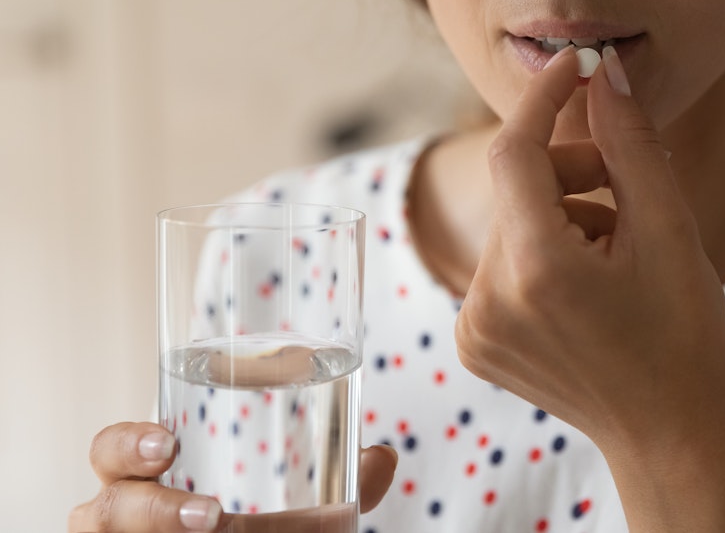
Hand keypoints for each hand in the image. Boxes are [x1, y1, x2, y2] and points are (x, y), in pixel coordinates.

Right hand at [69, 421, 396, 532]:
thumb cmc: (261, 524)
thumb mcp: (301, 506)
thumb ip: (343, 482)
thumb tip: (383, 456)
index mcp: (153, 475)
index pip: (113, 450)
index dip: (127, 444)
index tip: (169, 442)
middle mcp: (124, 514)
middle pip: (99, 507)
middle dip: (143, 507)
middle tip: (210, 514)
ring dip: (154, 532)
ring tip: (214, 529)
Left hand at [455, 47, 724, 529]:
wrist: (668, 435)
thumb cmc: (683, 336)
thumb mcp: (670, 232)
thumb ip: (629, 144)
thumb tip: (604, 75)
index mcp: (537, 270)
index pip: (514, 150)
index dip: (544, 99)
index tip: (577, 69)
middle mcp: (488, 299)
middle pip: (515, 188)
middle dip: (571, 174)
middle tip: (628, 192)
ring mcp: (473, 326)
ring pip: (510, 225)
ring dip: (560, 217)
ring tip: (615, 255)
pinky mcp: (472, 342)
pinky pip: (500, 265)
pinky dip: (541, 255)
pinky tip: (585, 287)